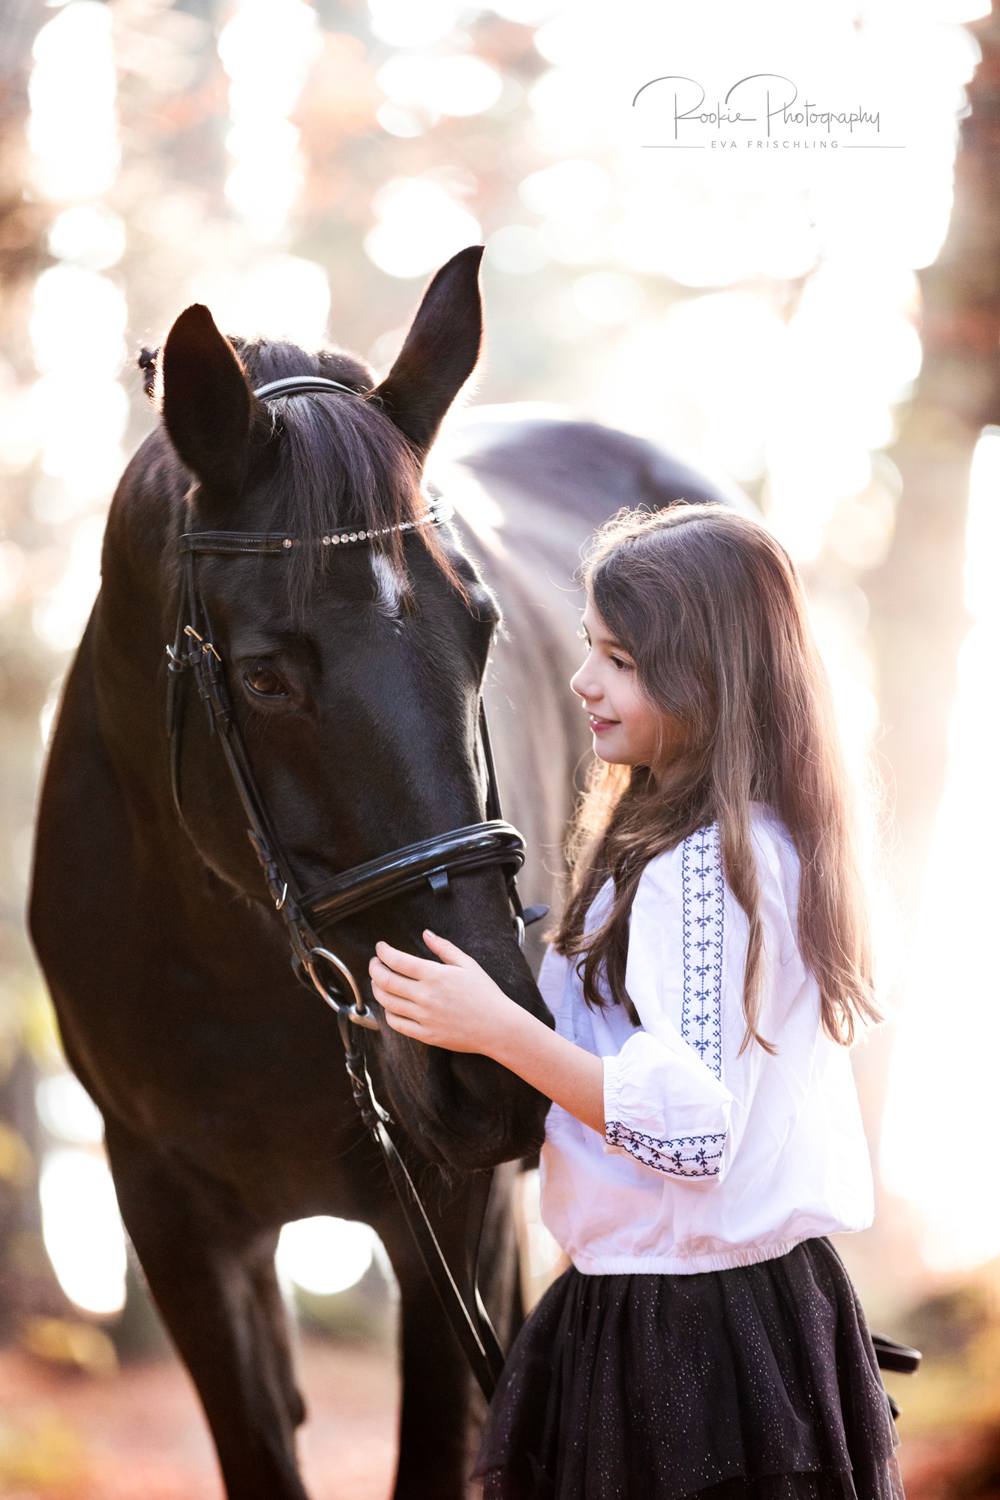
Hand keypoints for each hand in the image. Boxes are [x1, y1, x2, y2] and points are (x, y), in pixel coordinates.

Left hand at [369, 930, 519, 1055]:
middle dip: (374, 968)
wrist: (497, 1027)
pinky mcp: (425, 1034)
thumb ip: (444, 948)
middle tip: (374, 963)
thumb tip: (426, 933)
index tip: (380, 947)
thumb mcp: (468, 964)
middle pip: (385, 981)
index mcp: (435, 975)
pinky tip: (389, 1005)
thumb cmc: (486, 994)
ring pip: (387, 1002)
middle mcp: (425, 996)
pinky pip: (396, 1024)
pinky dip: (387, 1013)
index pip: (397, 960)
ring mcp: (423, 1017)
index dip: (383, 952)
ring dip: (376, 989)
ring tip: (377, 982)